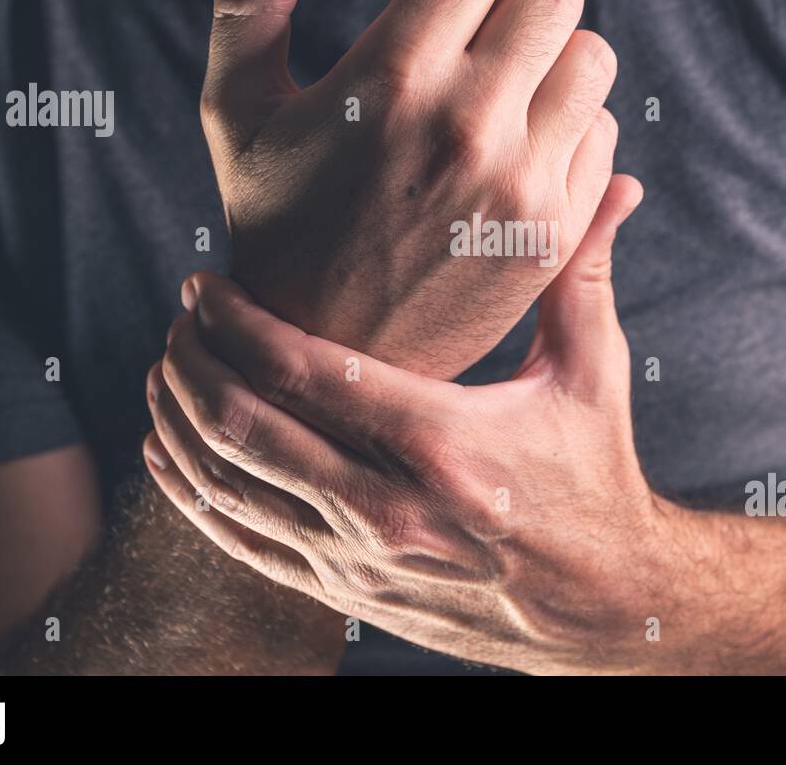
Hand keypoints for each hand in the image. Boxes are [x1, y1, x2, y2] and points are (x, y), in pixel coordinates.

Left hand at [144, 176, 696, 673]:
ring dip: (180, 421)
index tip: (203, 284)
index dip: (235, 323)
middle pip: (246, 425)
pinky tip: (166, 452)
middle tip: (179, 317)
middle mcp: (391, 506)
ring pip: (228, 486)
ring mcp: (361, 559)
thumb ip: (583, 273)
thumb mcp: (593, 374)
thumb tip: (619, 182)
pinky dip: (191, 493)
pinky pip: (239, 543)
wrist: (602, 603)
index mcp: (444, 440)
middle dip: (192, 362)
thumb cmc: (595, 473)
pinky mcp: (346, 592)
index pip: (303, 372)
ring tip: (167, 369)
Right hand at [200, 0, 619, 377]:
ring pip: (593, 59)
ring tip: (502, 95)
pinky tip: (515, 155)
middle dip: (520, 2)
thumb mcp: (237, 115)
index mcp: (391, 79)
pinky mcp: (553, 236)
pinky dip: (570, 129)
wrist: (322, 357)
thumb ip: (246, 4)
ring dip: (554, 62)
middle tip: (480, 41)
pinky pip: (603, 135)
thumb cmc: (275, 222)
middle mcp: (467, 126)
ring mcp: (520, 186)